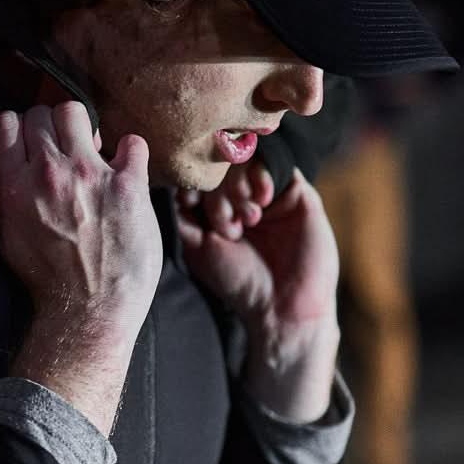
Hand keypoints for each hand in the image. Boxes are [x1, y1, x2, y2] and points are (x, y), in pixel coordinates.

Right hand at [0, 102, 161, 339]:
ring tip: (89, 154)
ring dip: (84, 128)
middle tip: (60, 153)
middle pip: (41, 113)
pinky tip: (125, 168)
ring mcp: (90, 175)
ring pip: (78, 113)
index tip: (27, 145)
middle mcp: (50, 173)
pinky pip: (131, 142)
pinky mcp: (128, 185)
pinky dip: (129, 151)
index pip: (3, 123)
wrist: (88, 312)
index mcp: (16, 186)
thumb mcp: (5, 235)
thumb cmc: (46, 280)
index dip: (16, 129)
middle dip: (49, 129)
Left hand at [177, 164, 339, 421]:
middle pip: (219, 165)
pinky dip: (261, 177)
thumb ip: (182, 213)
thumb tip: (167, 180)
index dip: (193, 184)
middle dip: (216, 192)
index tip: (196, 210)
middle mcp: (242, 199)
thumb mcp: (196, 246)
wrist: (282, 304)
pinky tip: (262, 203)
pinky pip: (276, 162)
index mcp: (218, 211)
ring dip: (237, 185)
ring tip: (247, 220)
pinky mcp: (296, 192)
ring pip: (245, 160)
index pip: (199, 176)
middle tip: (227, 227)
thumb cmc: (236, 280)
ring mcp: (268, 194)